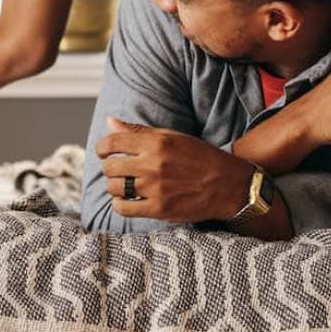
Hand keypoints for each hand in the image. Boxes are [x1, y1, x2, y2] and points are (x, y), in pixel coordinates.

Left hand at [97, 117, 255, 223]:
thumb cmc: (200, 158)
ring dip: (115, 187)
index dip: (102, 148)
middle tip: (119, 171)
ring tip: (125, 186)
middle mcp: (153, 164)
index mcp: (156, 143)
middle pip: (110, 167)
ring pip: (114, 188)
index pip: (112, 142)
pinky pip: (123, 208)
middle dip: (110, 168)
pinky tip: (128, 200)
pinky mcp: (159, 209)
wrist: (228, 185)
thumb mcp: (173, 137)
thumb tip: (110, 122)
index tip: (103, 153)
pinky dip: (120, 204)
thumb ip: (139, 131)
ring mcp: (155, 188)